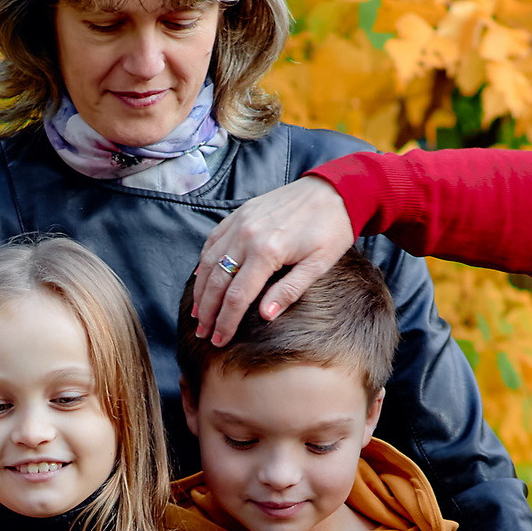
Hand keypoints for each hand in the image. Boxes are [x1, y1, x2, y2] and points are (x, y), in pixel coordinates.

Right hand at [189, 178, 358, 344]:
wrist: (333, 190)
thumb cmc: (331, 229)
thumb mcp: (318, 265)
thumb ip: (290, 290)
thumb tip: (265, 316)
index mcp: (267, 251)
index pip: (237, 296)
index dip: (226, 322)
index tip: (220, 340)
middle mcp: (247, 235)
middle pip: (216, 281)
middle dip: (207, 312)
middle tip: (203, 333)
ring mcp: (240, 222)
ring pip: (208, 261)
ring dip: (200, 290)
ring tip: (197, 313)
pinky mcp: (239, 213)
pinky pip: (212, 240)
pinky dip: (203, 262)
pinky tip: (201, 278)